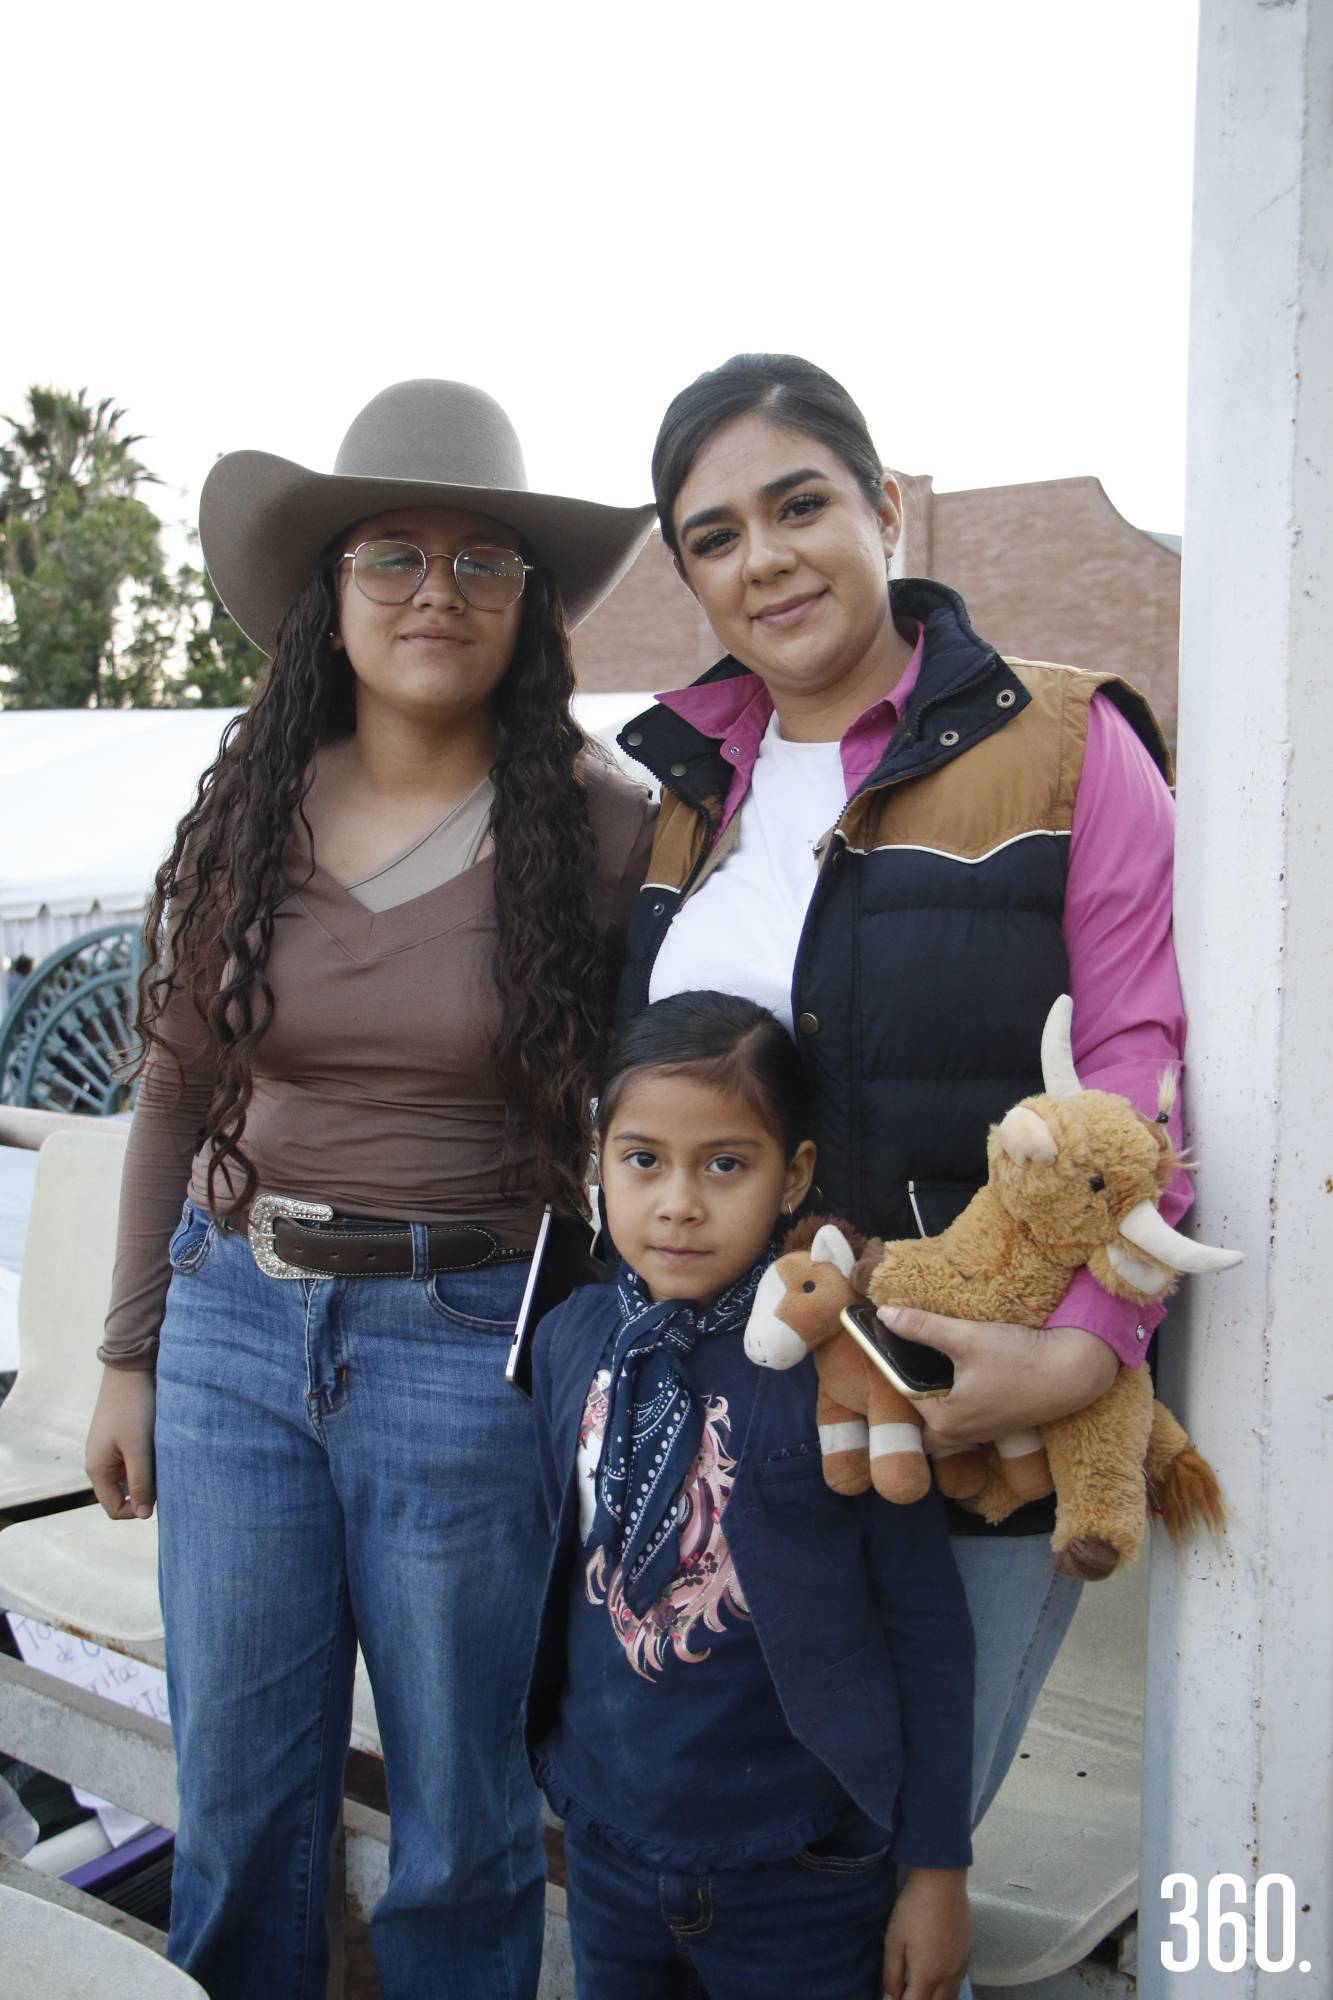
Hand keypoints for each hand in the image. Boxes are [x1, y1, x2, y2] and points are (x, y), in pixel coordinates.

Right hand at [85, 1367, 156, 1519]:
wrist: (129, 1370)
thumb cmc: (133, 1409)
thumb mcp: (138, 1449)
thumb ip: (140, 1483)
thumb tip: (144, 1515)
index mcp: (97, 1470)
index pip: (115, 1508)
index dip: (138, 1509)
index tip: (161, 1494)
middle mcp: (99, 1463)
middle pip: (123, 1493)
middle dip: (145, 1489)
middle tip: (167, 1473)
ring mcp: (108, 1450)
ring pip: (131, 1475)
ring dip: (148, 1472)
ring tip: (164, 1454)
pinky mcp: (119, 1438)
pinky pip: (133, 1459)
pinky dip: (147, 1458)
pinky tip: (161, 1444)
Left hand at [877, 1308, 1119, 1446]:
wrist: (1073, 1373)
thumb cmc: (1020, 1359)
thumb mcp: (967, 1337)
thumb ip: (922, 1327)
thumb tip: (883, 1315)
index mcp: (943, 1421)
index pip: (900, 1389)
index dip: (892, 1360)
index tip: (884, 1335)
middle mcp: (956, 1435)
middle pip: (916, 1405)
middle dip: (908, 1378)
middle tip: (902, 1345)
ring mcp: (976, 1432)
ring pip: (936, 1408)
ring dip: (930, 1385)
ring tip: (925, 1352)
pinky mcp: (992, 1423)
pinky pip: (957, 1409)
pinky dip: (951, 1390)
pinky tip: (956, 1365)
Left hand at [882, 1866, 969, 1999]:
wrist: (942, 1881)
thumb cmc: (913, 1909)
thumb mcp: (894, 1941)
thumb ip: (891, 1975)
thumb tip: (889, 1999)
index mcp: (928, 1976)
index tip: (892, 1999)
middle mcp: (948, 1977)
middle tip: (905, 1994)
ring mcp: (960, 1966)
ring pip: (950, 1997)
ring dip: (934, 1999)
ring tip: (919, 1992)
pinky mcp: (967, 1954)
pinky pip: (959, 1982)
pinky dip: (948, 1990)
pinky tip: (939, 1981)